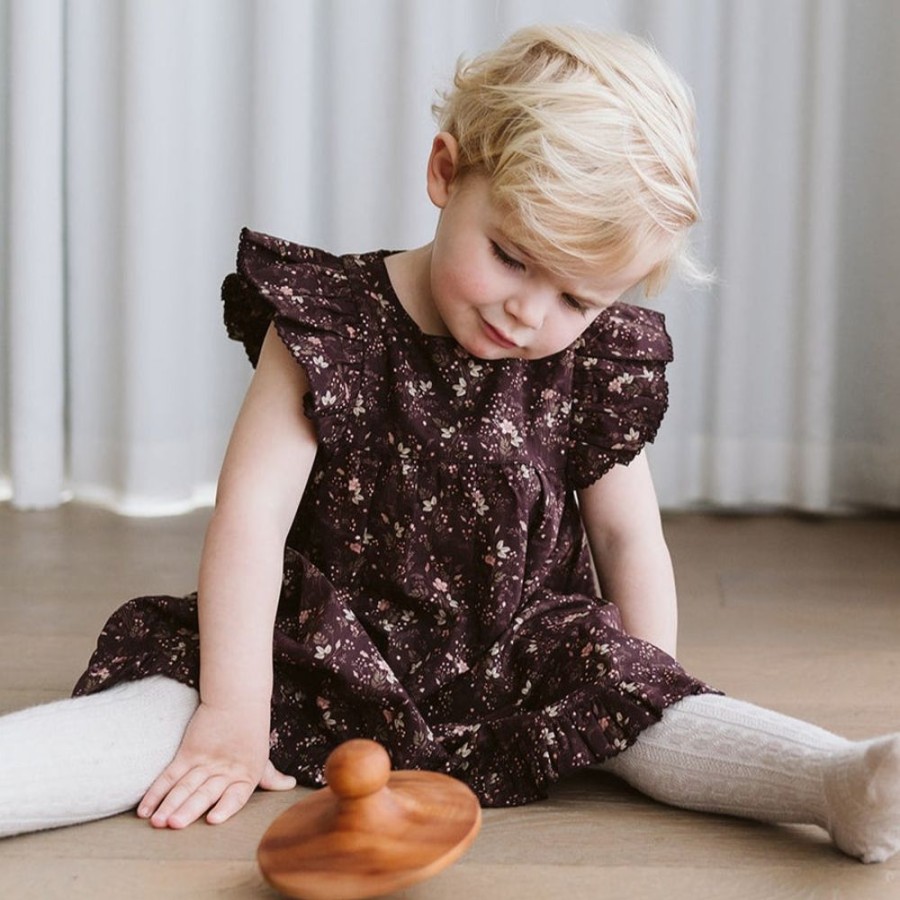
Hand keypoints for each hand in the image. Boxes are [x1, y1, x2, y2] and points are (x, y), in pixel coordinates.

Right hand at [137, 701, 295, 828]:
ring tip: (157, 821)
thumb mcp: (261, 755)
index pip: (236, 796)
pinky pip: (169, 775)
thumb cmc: (252, 731)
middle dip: (188, 808)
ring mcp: (204, 761)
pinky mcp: (188, 752)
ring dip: (168, 803)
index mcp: (246, 774)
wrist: (238, 699)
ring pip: (184, 784)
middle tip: (174, 824)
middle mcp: (224, 770)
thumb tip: (289, 785)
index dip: (225, 807)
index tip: (212, 820)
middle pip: (204, 792)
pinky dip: (156, 792)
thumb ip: (269, 776)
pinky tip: (145, 809)